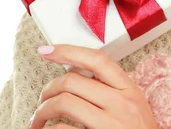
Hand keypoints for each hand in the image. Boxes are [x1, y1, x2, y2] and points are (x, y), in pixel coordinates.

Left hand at [30, 44, 157, 128]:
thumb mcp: (133, 104)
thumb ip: (111, 89)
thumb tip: (75, 73)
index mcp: (129, 89)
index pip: (98, 60)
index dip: (69, 51)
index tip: (47, 50)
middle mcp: (121, 103)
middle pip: (72, 81)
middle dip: (48, 89)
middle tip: (42, 100)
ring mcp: (109, 123)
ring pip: (63, 102)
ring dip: (42, 110)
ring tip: (38, 119)